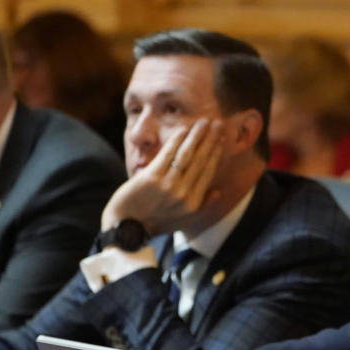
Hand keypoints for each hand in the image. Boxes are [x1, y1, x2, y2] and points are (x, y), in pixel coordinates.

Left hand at [101, 118, 224, 236]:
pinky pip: (168, 155)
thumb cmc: (156, 223)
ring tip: (204, 122)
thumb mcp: (184, 220)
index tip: (222, 139)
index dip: (216, 153)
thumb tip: (218, 192)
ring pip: (187, 155)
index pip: (208, 172)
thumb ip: (203, 206)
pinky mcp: (151, 178)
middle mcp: (184, 193)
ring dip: (197, 136)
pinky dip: (177, 141)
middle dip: (210, 139)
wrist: (127, 227)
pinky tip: (184, 129)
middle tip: (217, 123)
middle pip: (201, 160)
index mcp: (194, 202)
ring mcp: (168, 185)